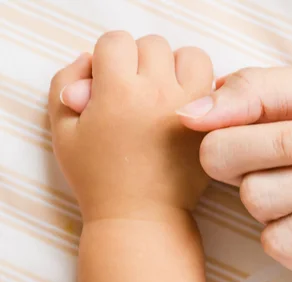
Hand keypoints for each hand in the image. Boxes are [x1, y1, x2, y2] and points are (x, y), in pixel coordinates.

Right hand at [49, 32, 212, 221]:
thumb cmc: (97, 178)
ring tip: (163, 93)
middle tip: (133, 91)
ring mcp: (191, 106)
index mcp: (118, 92)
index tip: (107, 82)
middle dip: (138, 61)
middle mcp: (158, 92)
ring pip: (190, 55)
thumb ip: (66, 83)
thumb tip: (90, 59)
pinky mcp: (213, 123)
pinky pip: (214, 82)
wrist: (141, 216)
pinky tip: (184, 107)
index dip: (107, 59)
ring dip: (175, 67)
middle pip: (153, 45)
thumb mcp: (63, 131)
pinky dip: (200, 86)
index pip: (116, 41)